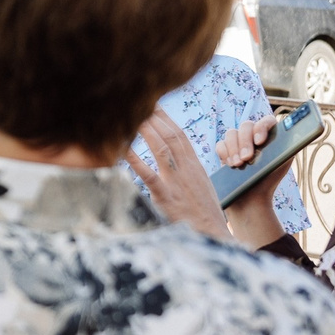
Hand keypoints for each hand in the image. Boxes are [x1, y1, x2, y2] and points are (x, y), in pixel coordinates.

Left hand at [127, 111, 231, 238]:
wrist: (212, 234)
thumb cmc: (204, 214)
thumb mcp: (200, 187)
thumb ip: (188, 172)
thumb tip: (177, 162)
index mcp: (195, 167)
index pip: (181, 136)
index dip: (167, 119)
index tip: (156, 105)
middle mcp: (187, 169)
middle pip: (171, 135)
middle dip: (156, 117)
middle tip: (140, 100)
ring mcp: (176, 181)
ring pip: (161, 148)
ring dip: (147, 129)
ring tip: (133, 113)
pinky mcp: (165, 196)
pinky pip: (147, 173)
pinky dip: (134, 159)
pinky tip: (121, 148)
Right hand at [213, 115, 292, 246]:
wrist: (251, 201)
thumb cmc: (269, 181)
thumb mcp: (283, 163)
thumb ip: (288, 146)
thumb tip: (296, 134)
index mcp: (270, 136)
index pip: (266, 121)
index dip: (261, 127)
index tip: (260, 142)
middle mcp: (253, 136)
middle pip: (246, 125)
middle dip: (244, 141)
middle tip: (246, 159)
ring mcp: (238, 144)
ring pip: (231, 133)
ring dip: (233, 148)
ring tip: (238, 165)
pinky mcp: (225, 152)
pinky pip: (220, 144)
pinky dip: (224, 153)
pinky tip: (230, 165)